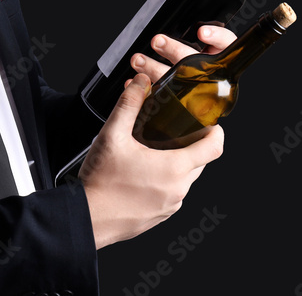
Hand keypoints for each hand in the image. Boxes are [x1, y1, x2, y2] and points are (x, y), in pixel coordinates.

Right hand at [79, 28, 230, 249]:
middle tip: (170, 131)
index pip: (214, 147)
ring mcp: (171, 206)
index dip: (215, 131)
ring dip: (176, 164)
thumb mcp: (112, 136)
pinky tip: (142, 174)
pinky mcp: (161, 216)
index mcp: (174, 168)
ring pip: (185, 178)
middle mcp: (178, 189)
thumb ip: (129, 105)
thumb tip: (140, 82)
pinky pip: (173, 194)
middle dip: (190, 144)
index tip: (208, 123)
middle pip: (200, 161)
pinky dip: (165, 181)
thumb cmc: (100, 182)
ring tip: (151, 153)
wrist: (86, 218)